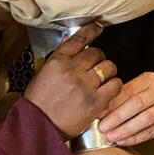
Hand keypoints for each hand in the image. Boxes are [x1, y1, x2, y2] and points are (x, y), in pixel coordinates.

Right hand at [22, 23, 121, 138]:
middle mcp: (72, 70)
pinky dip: (114, 85)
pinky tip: (107, 90)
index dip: (92, 30)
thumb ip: (61, 58)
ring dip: (107, 72)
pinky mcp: (96, 102)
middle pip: (97, 53)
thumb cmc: (39, 102)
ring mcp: (85, 86)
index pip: (79, 38)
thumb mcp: (44, 73)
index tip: (98, 27)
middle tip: (94, 68)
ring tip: (101, 80)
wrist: (38, 127)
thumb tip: (75, 42)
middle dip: (98, 59)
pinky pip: (115, 85)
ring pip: (109, 67)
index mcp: (58, 61)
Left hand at [97, 69, 153, 145]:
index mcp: (150, 80)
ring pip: (145, 120)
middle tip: (103, 127)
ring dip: (126, 130)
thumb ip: (126, 92)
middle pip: (137, 105)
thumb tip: (104, 108)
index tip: (100, 113)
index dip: (113, 103)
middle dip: (118, 118)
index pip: (129, 91)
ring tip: (111, 136)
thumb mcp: (144, 82)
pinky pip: (151, 132)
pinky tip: (124, 141)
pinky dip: (136, 138)